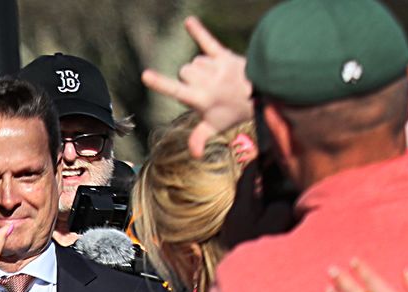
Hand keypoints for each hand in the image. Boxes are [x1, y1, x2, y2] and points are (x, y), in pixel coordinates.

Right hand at [142, 18, 254, 158]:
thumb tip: (193, 155)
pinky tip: (188, 21)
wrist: (262, 94)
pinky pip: (208, 42)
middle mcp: (207, 82)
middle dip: (188, 78)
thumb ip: (199, 138)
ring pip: (195, 61)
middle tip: (204, 88)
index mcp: (201, 99)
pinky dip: (198, 31)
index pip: (176, 90)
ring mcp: (216, 68)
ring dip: (200, 68)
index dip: (160, 83)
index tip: (145, 75)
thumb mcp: (215, 127)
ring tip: (215, 78)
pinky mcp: (224, 56)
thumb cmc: (234, 111)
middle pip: (184, 71)